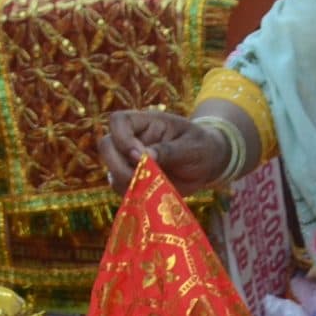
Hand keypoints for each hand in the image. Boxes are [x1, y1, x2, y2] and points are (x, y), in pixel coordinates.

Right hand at [97, 110, 227, 194]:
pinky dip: (131, 194)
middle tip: (142, 176)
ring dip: (127, 182)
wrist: (208, 163)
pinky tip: (150, 194)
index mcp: (146, 123)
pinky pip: (120, 187)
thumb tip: (144, 157)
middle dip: (119, 165)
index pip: (118, 121)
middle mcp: (133, 139)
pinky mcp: (133, 179)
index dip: (122, 138)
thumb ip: (169, 150)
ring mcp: (129, 160)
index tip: (139, 155)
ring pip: (110, 170)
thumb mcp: (192, 146)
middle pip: (107, 146)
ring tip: (152, 187)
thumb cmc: (201, 147)